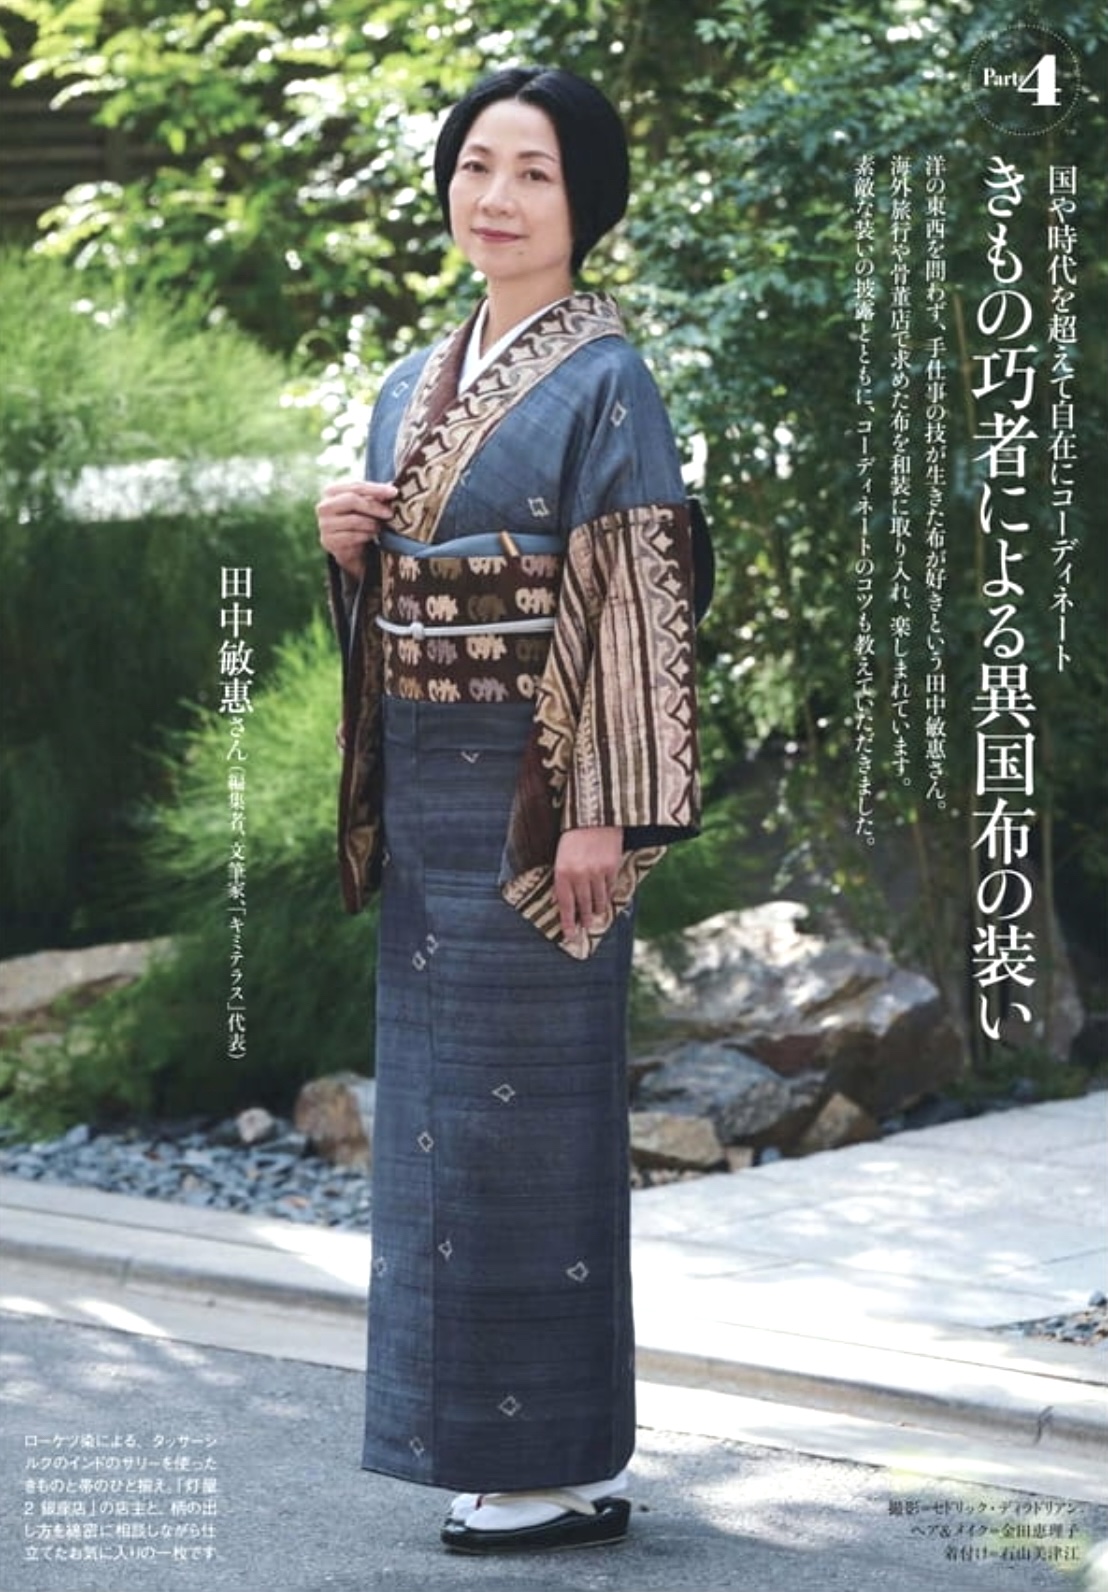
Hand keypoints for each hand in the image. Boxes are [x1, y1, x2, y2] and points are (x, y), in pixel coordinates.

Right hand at [316, 480, 398, 576]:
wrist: (347, 547)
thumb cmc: (358, 520)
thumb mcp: (366, 505)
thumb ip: (376, 496)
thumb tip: (393, 489)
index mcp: (332, 491)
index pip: (356, 486)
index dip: (376, 489)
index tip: (394, 492)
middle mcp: (324, 506)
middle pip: (352, 500)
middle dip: (374, 507)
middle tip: (390, 513)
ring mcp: (324, 524)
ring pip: (354, 520)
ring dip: (371, 524)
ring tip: (379, 527)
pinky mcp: (328, 541)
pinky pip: (352, 536)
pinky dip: (365, 536)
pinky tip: (371, 536)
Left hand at [553, 826, 623, 940]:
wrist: (594, 816)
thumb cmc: (573, 837)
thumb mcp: (560, 857)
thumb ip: (561, 880)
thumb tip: (559, 902)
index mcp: (562, 872)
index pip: (565, 905)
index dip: (568, 923)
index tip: (570, 935)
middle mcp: (580, 875)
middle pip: (583, 906)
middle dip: (584, 919)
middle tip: (586, 926)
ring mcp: (597, 872)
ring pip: (598, 900)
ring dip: (596, 909)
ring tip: (595, 915)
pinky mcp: (612, 867)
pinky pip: (610, 889)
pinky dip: (607, 895)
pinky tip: (605, 897)